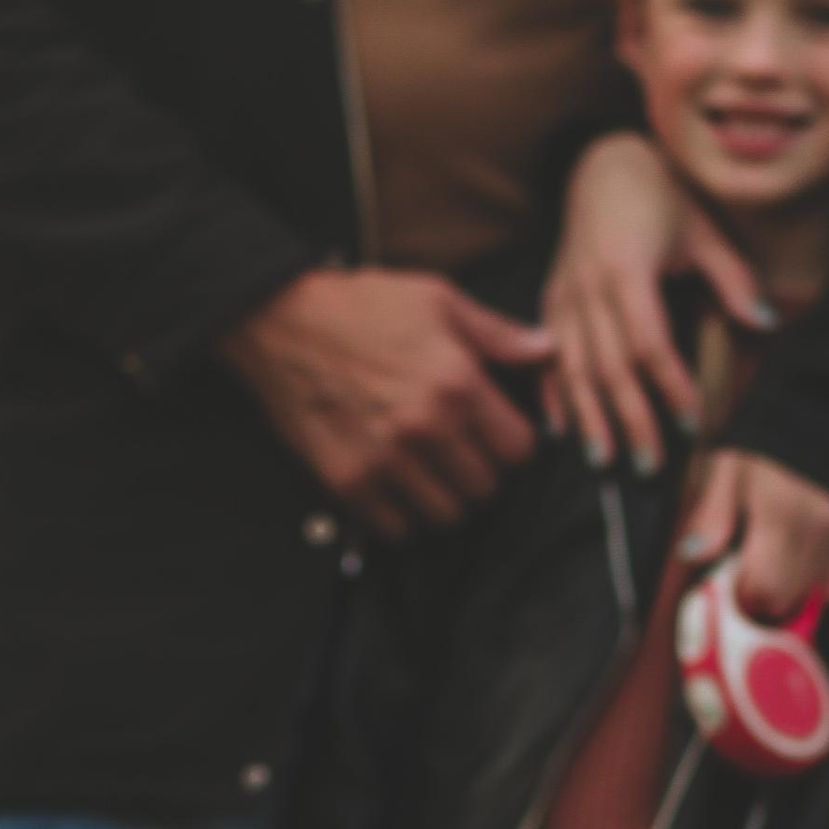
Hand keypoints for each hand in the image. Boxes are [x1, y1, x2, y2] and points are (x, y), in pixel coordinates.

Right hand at [220, 268, 553, 536]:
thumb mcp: (438, 299)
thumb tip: (547, 350)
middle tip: (458, 454)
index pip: (519, 450)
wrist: (281, 320)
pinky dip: (402, 516)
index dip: (510, 443)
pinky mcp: (349, 481)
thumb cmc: (360, 305)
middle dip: (479, 473)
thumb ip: (497, 334)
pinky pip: (397, 529)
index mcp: (457, 382)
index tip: (494, 435)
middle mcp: (426, 426)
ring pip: (448, 516)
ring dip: (444, 499)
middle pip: (487, 489)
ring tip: (429, 473)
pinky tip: (396, 486)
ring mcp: (386, 459)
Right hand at [543, 133, 768, 473]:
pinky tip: (562, 430)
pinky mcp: (550, 301)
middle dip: (630, 418)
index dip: (670, 385)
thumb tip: (766, 321)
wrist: (604, 164)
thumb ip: (732, 277)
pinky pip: (547, 356)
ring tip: (604, 462)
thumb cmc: (661, 193)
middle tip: (649, 464)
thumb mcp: (705, 228)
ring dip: (590, 419)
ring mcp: (564, 295)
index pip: (649, 343)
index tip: (693, 420)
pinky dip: (554, 394)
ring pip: (572, 369)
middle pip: (609, 366)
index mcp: (627, 268)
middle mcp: (589, 286)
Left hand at [677, 449, 828, 622]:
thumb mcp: (734, 463)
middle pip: (783, 598)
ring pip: (811, 593)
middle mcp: (814, 534)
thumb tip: (692, 554)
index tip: (736, 575)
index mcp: (777, 517)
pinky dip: (827, 582)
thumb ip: (713, 513)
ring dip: (792, 585)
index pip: (758, 589)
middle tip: (756, 565)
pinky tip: (812, 559)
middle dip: (763, 591)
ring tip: (783, 554)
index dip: (741, 590)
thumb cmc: (777, 433)